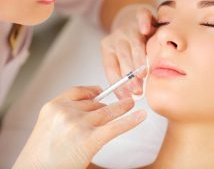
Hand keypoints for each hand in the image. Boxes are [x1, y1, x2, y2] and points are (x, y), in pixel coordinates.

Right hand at [13, 86, 145, 168]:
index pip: (78, 91)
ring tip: (130, 103)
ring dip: (121, 107)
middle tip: (120, 104)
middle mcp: (65, 112)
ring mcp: (78, 125)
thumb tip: (92, 107)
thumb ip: (66, 114)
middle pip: (94, 103)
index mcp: (53, 107)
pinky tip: (140, 116)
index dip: (92, 90)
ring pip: (106, 112)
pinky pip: (115, 127)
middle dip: (105, 107)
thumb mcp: (48, 126)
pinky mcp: (89, 139)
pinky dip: (130, 120)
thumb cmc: (41, 155)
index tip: (100, 90)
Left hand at [101, 5, 156, 98]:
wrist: (131, 20)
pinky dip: (144, 22)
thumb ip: (124, 74)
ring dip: (138, 59)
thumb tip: (129, 97)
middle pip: (122, 57)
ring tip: (143, 75)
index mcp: (108, 48)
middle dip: (129, 76)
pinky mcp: (141, 14)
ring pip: (133, 42)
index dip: (119, 84)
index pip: (111, 68)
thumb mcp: (121, 59)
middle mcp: (117, 37)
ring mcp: (129, 26)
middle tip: (137, 90)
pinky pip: (142, 16)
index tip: (127, 96)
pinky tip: (146, 30)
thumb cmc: (129, 45)